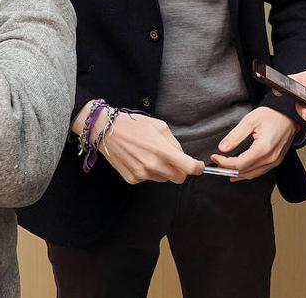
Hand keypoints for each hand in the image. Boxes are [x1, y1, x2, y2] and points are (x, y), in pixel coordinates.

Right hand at [84, 107, 200, 183]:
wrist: (107, 131)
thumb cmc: (134, 125)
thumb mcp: (160, 126)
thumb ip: (174, 143)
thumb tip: (181, 157)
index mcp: (163, 151)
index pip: (188, 168)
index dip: (198, 168)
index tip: (198, 166)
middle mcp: (153, 165)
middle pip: (178, 178)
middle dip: (179, 170)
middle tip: (172, 160)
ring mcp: (142, 174)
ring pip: (163, 179)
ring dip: (163, 170)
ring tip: (150, 155)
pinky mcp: (132, 179)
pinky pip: (148, 179)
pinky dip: (148, 172)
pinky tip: (139, 159)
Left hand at [211, 106, 297, 180]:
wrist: (289, 114)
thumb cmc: (272, 115)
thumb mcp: (250, 120)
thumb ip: (235, 136)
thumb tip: (223, 148)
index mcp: (264, 148)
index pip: (239, 164)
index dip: (225, 163)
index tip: (215, 157)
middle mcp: (271, 158)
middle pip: (245, 171)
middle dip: (228, 168)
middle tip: (217, 162)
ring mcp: (275, 161)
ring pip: (252, 174)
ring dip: (237, 174)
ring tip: (224, 169)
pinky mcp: (276, 161)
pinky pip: (260, 171)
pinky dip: (247, 173)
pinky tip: (239, 172)